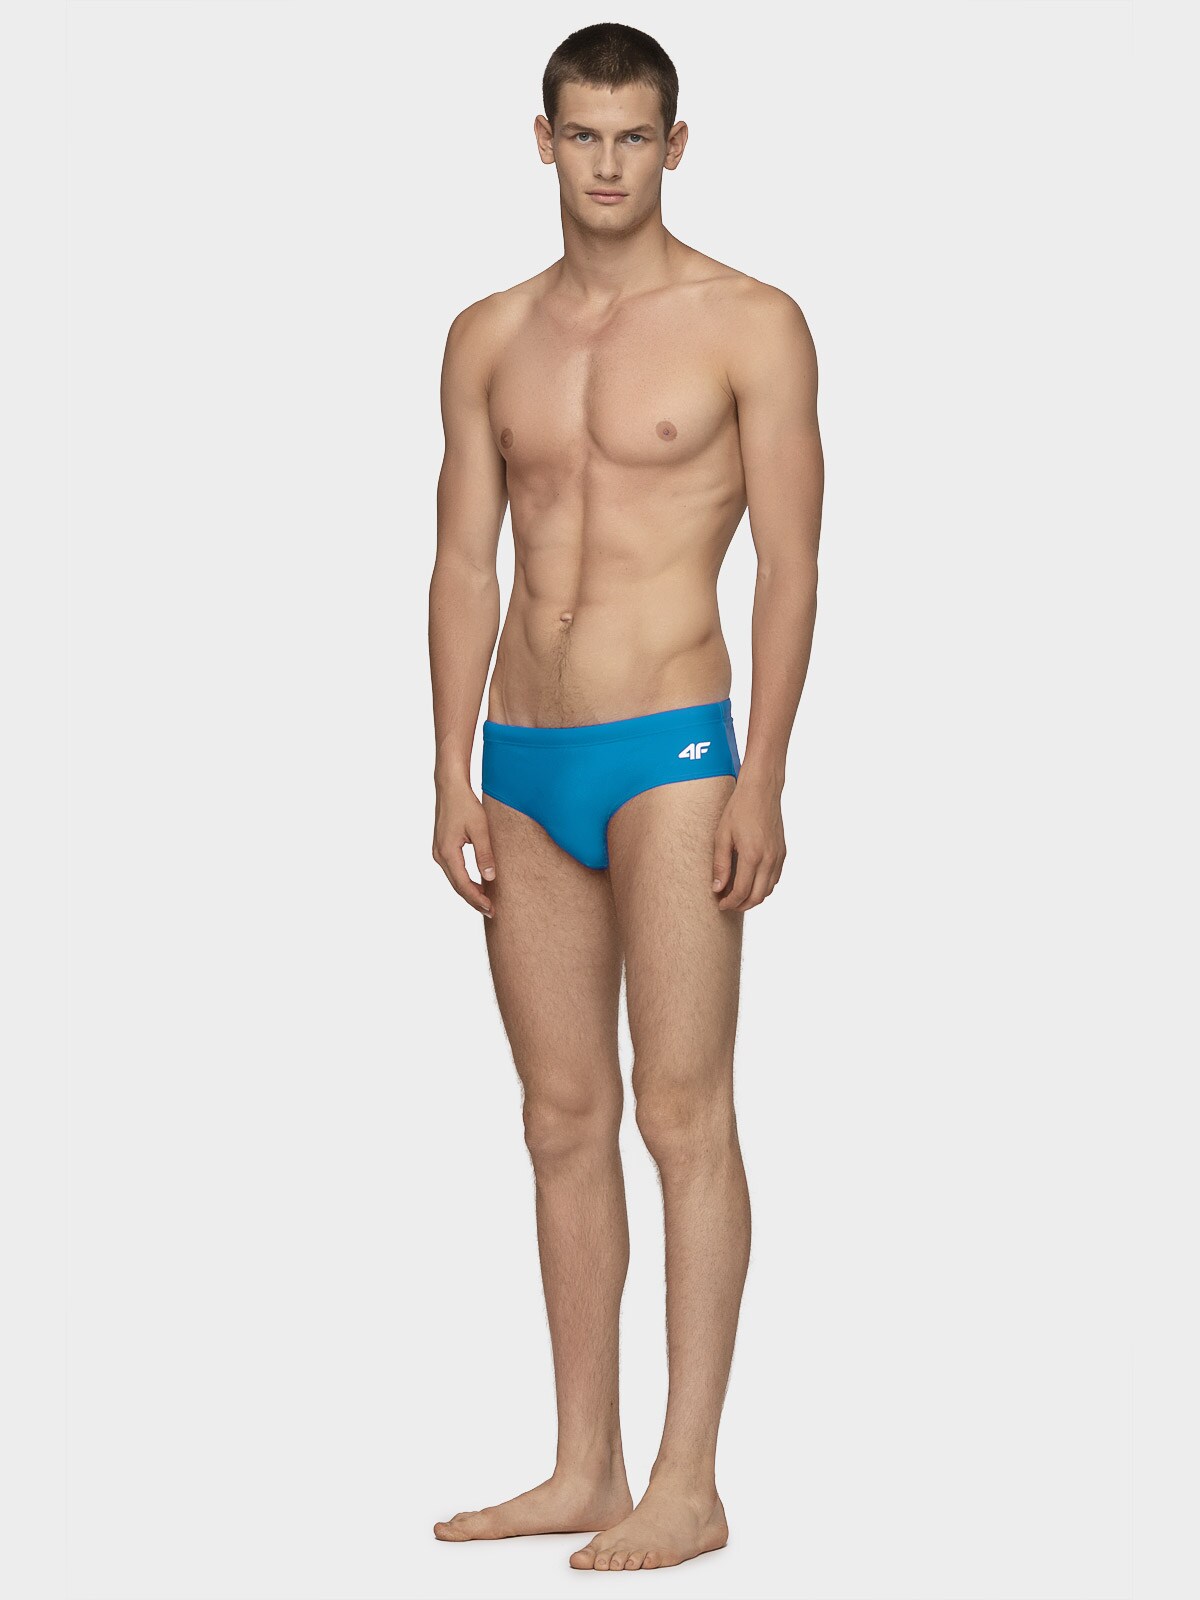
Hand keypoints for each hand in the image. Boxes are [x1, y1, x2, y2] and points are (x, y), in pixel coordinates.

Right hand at [432, 776, 495, 916]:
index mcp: (447, 852)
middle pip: (457, 886)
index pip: (463, 884)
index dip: (477, 898)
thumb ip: (485, 854)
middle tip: (491, 911)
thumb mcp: (480, 829)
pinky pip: (454, 871)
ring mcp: (439, 852)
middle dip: (474, 900)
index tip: (491, 908)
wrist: (450, 788)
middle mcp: (439, 855)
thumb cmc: (466, 805)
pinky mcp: (442, 848)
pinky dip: (465, 881)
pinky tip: (478, 885)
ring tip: (486, 902)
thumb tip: (490, 877)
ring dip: (470, 892)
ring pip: (455, 880)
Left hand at [712, 780, 785, 910]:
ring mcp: (778, 856)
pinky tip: (750, 881)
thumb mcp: (722, 835)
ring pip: (768, 890)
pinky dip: (763, 886)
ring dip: (753, 897)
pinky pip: (774, 878)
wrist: (761, 790)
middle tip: (727, 904)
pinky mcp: (783, 852)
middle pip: (757, 896)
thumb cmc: (739, 809)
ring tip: (737, 895)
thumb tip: (717, 888)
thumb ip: (720, 864)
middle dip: (742, 905)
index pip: (742, 891)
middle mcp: (769, 859)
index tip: (720, 904)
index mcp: (752, 855)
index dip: (730, 902)